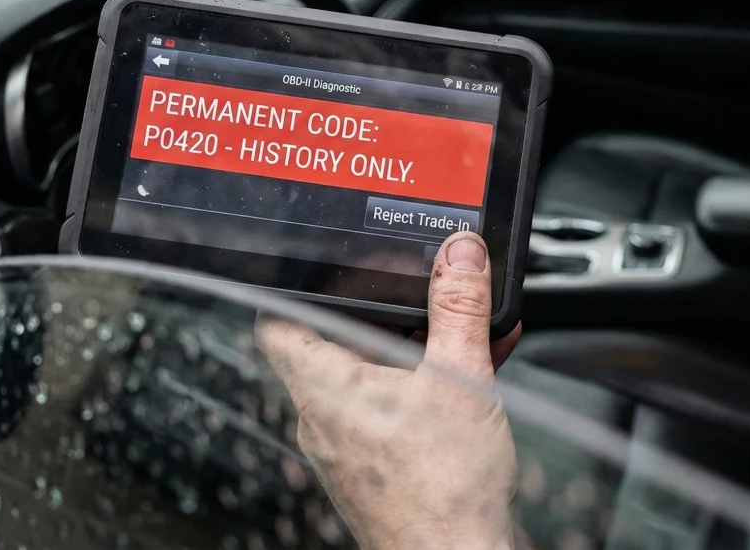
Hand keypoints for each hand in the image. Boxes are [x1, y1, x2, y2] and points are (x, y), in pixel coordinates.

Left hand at [257, 232, 523, 549]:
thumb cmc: (442, 493)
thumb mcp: (459, 378)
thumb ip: (458, 308)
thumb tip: (459, 255)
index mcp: (322, 387)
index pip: (275, 318)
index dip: (296, 283)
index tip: (328, 262)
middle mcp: (325, 418)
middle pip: (333, 339)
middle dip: (383, 310)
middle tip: (418, 287)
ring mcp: (350, 446)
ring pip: (372, 373)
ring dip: (415, 346)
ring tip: (462, 328)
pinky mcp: (380, 467)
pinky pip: (395, 405)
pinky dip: (426, 381)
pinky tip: (474, 371)